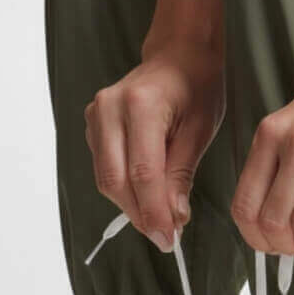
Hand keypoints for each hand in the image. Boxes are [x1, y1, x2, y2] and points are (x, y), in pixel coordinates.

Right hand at [85, 41, 224, 251]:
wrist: (177, 55)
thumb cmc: (196, 87)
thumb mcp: (200, 130)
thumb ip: (182, 174)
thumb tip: (173, 218)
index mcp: (141, 105)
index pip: (143, 173)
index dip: (154, 212)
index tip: (170, 239)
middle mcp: (110, 108)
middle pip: (116, 180)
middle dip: (141, 215)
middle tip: (166, 238)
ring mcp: (96, 115)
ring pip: (107, 179)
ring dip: (132, 206)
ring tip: (161, 221)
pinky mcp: (93, 125)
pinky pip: (105, 169)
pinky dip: (125, 190)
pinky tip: (148, 198)